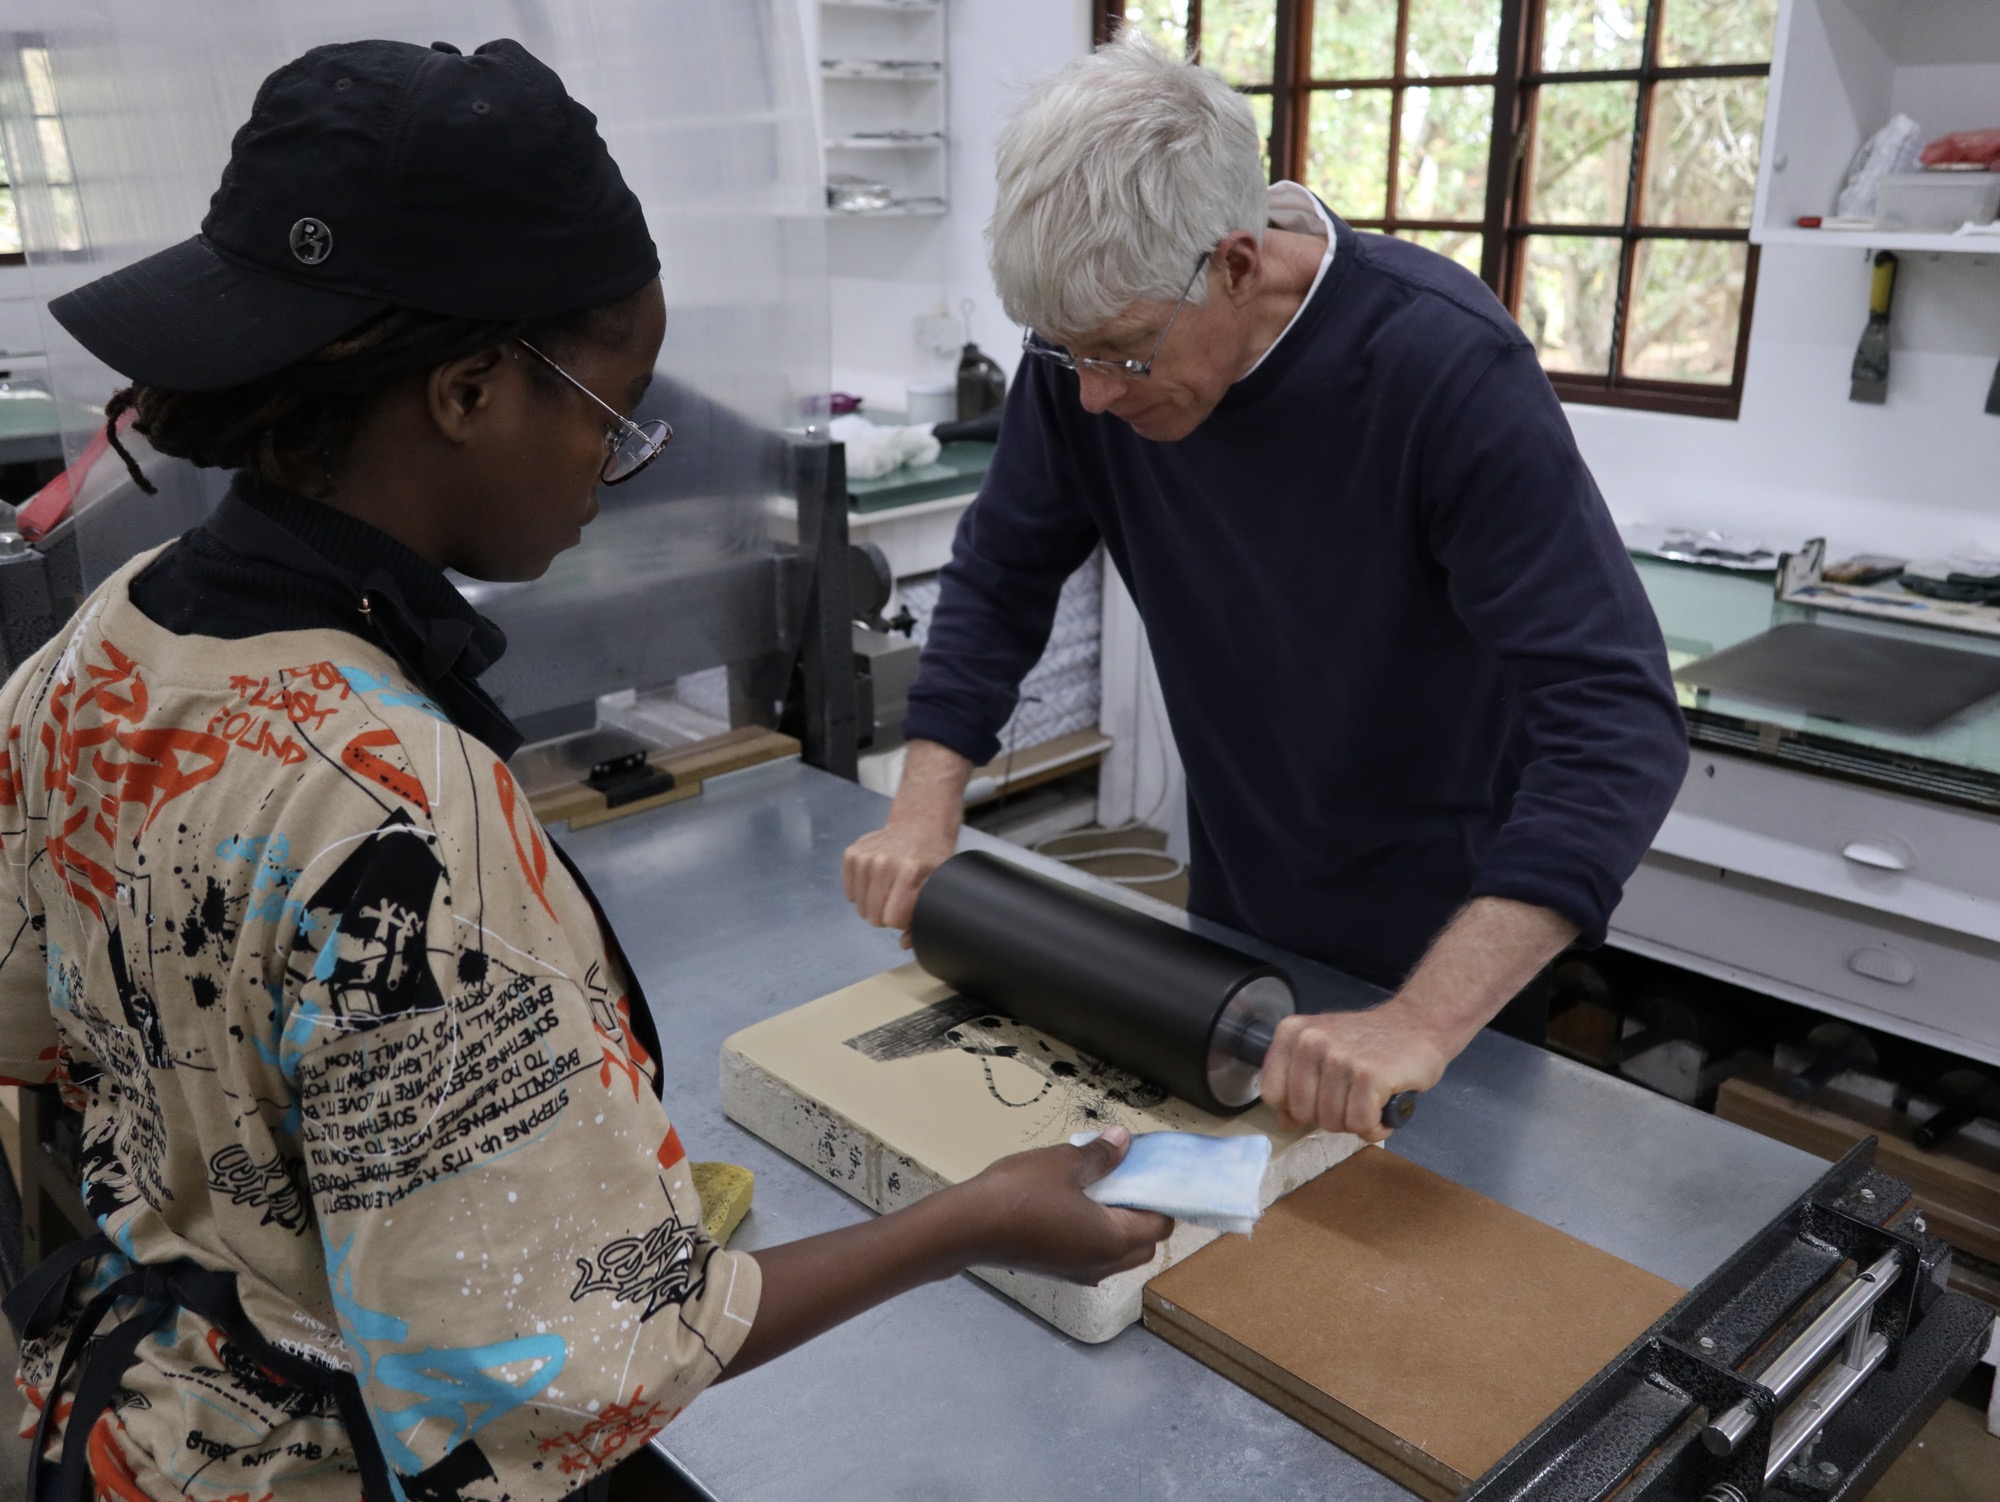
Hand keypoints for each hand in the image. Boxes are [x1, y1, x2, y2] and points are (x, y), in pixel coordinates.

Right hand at [842, 817, 955, 941]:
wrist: (918, 825)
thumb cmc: (931, 858)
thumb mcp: (939, 885)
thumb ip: (925, 917)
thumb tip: (904, 943)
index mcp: (909, 871)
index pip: (892, 919)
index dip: (901, 920)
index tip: (908, 909)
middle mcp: (883, 862)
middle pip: (873, 917)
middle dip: (886, 915)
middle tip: (898, 900)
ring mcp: (864, 857)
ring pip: (860, 907)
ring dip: (873, 904)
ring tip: (888, 888)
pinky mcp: (851, 854)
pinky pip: (849, 893)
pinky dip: (861, 893)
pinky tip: (876, 880)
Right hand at [950, 1124, 1172, 1284]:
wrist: (967, 1227)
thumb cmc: (1018, 1195)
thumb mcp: (1065, 1163)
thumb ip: (1101, 1155)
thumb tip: (1124, 1141)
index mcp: (1113, 1241)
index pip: (1161, 1225)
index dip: (1161, 1196)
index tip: (1149, 1169)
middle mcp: (1102, 1265)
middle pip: (1145, 1245)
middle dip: (1144, 1213)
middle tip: (1127, 1178)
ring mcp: (1078, 1273)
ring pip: (1118, 1254)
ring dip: (1120, 1226)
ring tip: (1100, 1189)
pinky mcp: (1057, 1270)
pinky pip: (1093, 1255)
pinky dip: (1097, 1234)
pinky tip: (1074, 1204)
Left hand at [1260, 1005, 1447, 1142]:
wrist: (1418, 1024)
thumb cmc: (1370, 1043)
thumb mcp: (1324, 1053)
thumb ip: (1298, 1084)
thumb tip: (1285, 1122)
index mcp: (1292, 1033)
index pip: (1273, 1094)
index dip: (1298, 1106)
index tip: (1321, 1095)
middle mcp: (1311, 1041)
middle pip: (1303, 1113)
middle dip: (1330, 1116)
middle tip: (1353, 1097)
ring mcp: (1339, 1058)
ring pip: (1333, 1122)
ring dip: (1356, 1121)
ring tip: (1370, 1098)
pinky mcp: (1369, 1075)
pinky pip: (1361, 1124)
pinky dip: (1375, 1127)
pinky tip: (1384, 1108)